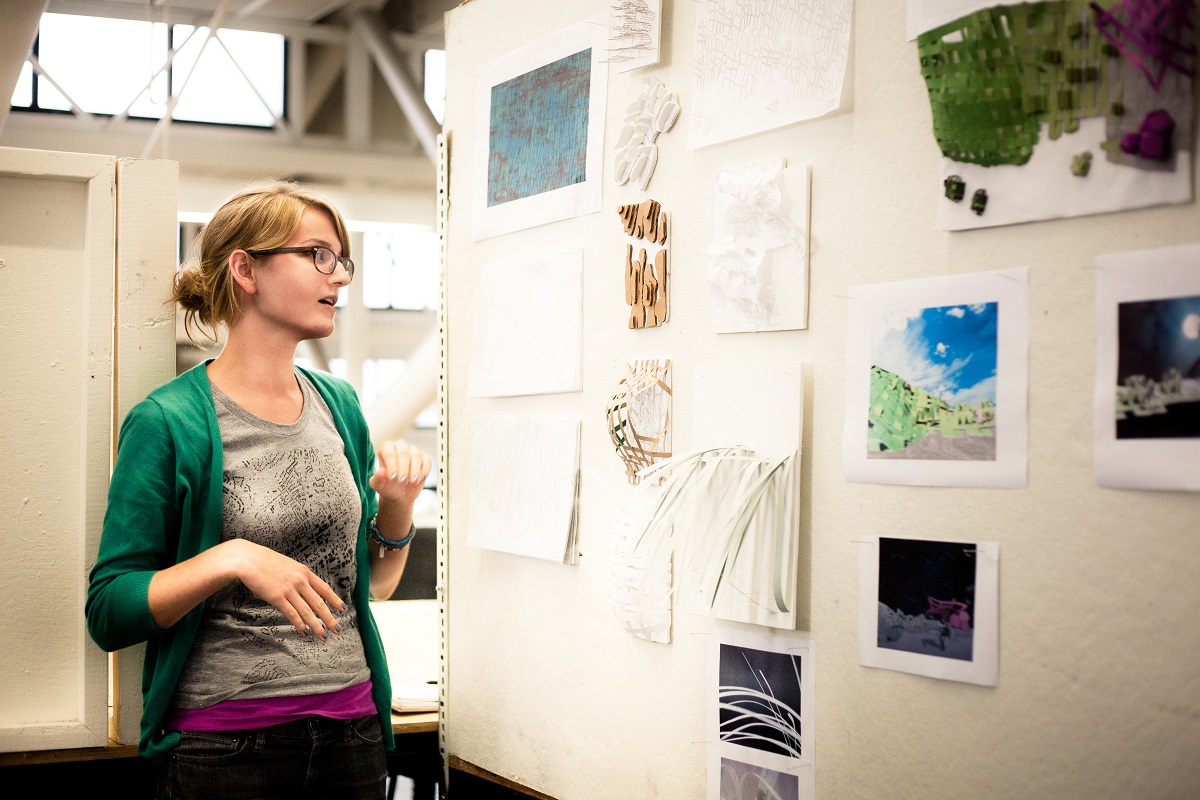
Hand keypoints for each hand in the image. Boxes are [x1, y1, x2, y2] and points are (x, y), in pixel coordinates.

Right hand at [231, 540, 346, 640]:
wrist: (249, 560)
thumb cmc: (267, 562)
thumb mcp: (289, 565)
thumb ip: (299, 577)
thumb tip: (307, 590)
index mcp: (305, 572)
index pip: (325, 589)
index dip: (335, 600)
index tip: (343, 610)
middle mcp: (300, 581)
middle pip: (319, 603)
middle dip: (330, 619)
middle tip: (338, 630)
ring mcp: (289, 590)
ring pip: (308, 612)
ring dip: (317, 626)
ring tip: (324, 636)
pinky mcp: (277, 597)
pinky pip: (292, 614)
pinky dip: (300, 624)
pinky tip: (305, 632)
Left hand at [369, 439, 430, 504]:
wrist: (400, 494)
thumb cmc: (387, 487)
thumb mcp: (379, 486)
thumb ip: (377, 479)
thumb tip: (381, 471)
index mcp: (386, 449)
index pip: (388, 452)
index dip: (391, 464)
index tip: (392, 478)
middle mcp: (399, 446)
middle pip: (403, 451)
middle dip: (403, 467)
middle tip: (402, 481)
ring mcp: (412, 451)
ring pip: (415, 455)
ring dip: (414, 470)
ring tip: (411, 482)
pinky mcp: (424, 457)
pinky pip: (427, 460)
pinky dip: (424, 470)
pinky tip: (420, 479)